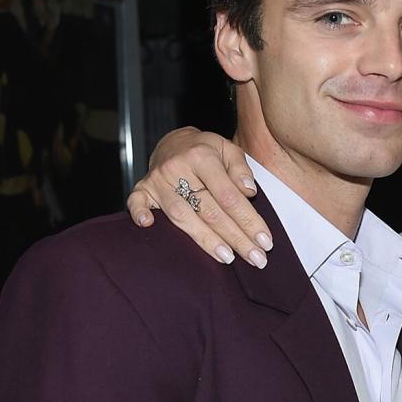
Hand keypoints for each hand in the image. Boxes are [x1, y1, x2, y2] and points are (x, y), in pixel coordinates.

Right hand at [126, 127, 272, 268]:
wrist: (174, 143)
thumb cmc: (206, 151)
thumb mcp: (228, 149)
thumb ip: (240, 168)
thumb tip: (250, 191)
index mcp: (202, 157)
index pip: (229, 196)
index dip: (248, 220)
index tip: (265, 241)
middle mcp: (178, 168)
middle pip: (210, 211)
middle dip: (236, 238)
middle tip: (256, 259)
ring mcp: (158, 180)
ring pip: (182, 215)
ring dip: (205, 240)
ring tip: (227, 258)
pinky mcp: (143, 188)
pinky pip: (136, 201)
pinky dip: (138, 212)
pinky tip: (148, 225)